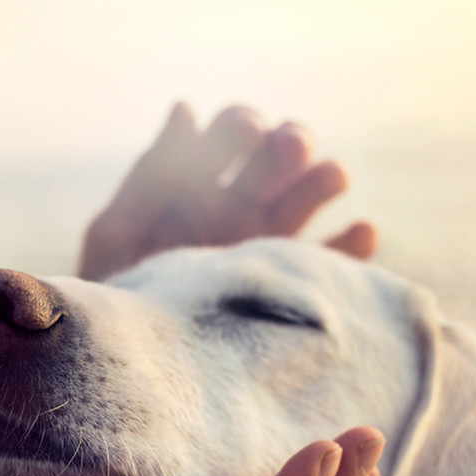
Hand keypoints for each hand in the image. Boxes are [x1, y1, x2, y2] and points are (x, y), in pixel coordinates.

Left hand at [78, 103, 376, 280]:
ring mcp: (269, 245)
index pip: (231, 134)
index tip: (247, 132)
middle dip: (289, 143)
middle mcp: (240, 207)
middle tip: (290, 148)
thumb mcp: (117, 235)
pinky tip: (361, 232)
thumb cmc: (114, 298)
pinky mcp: (292, 287)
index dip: (241, 126)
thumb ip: (151, 176)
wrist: (132, 368)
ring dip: (324, 178)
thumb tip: (185, 107)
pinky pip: (333, 262)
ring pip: (310, 197)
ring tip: (331, 177)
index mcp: (197, 184)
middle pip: (279, 158)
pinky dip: (353, 245)